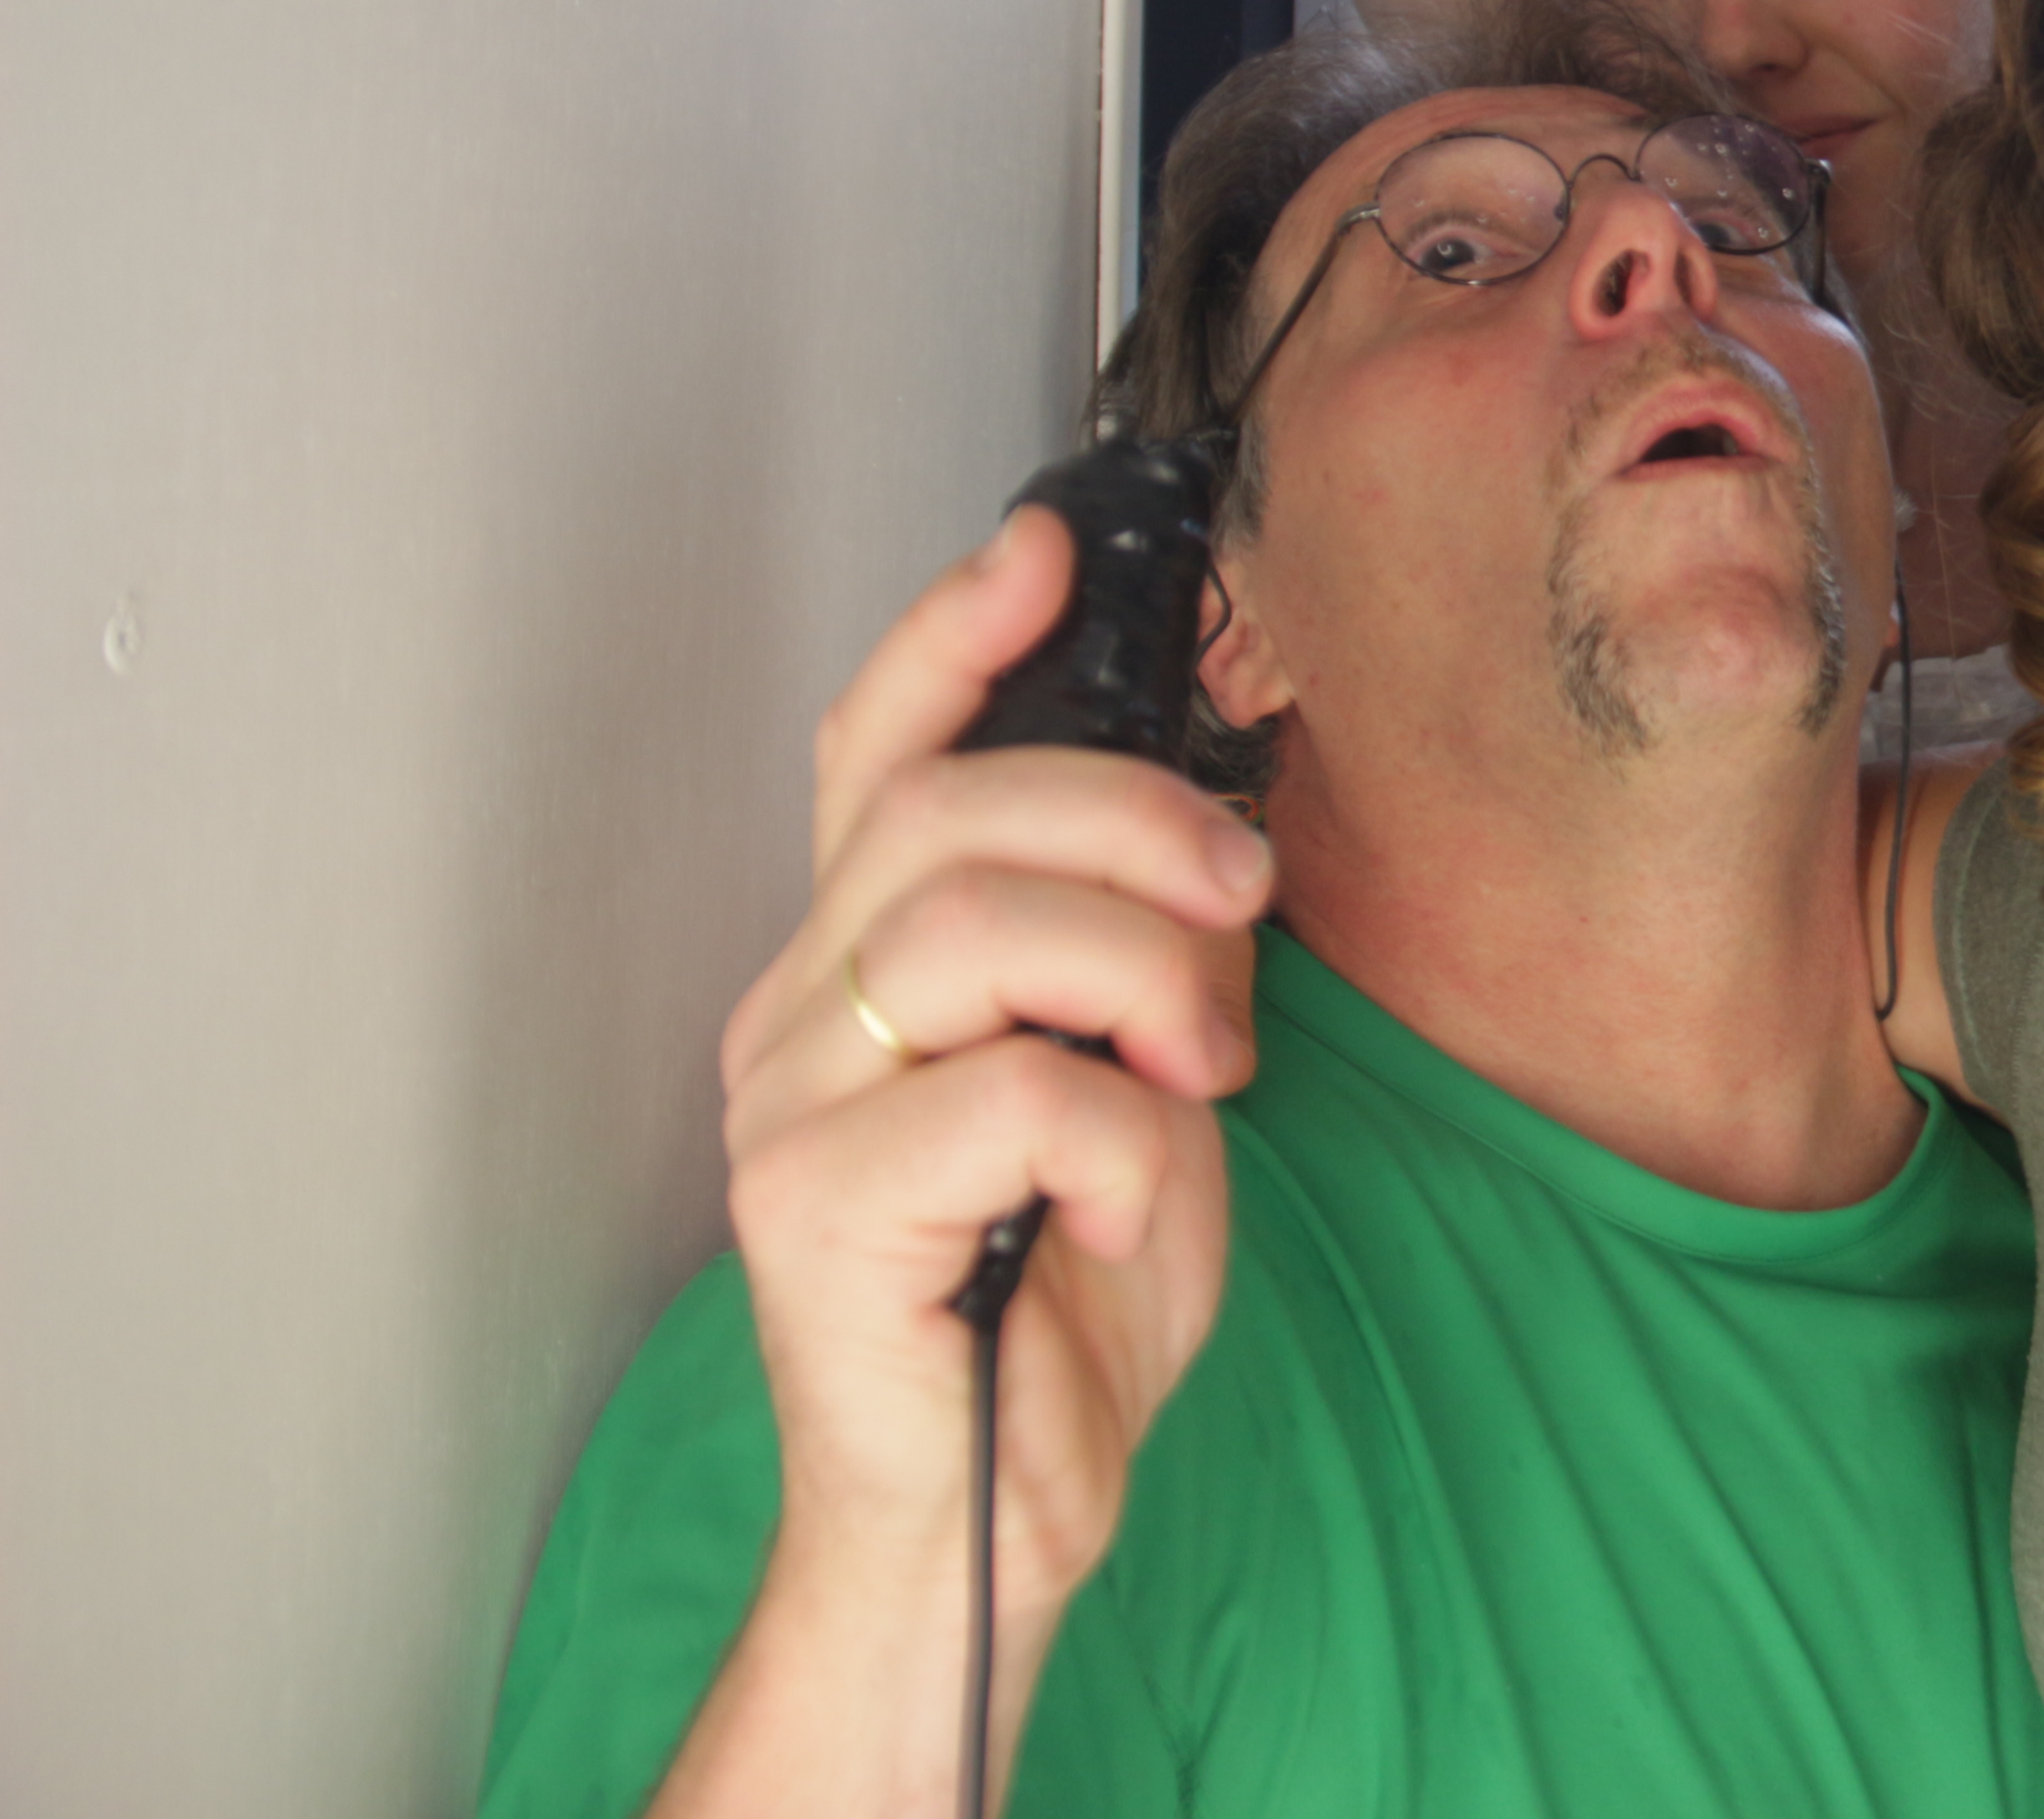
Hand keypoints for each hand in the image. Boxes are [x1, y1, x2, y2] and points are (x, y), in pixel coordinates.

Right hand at [719, 509, 1270, 1622]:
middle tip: (1242, 905)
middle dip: (1135, 819)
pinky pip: (1013, 1095)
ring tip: (1201, 1068)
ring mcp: (787, 1105)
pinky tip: (1116, 1209)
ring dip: (1144, 974)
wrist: (1000, 1507)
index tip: (1046, 550)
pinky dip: (1121, 1141)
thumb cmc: (1063, 1292)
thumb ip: (1140, 953)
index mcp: (866, 961)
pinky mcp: (809, 1208)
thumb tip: (1210, 835)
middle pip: (952, 809)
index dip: (953, 635)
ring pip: (977, 922)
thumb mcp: (1139, 1077)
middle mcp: (797, 1011)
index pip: (876, 753)